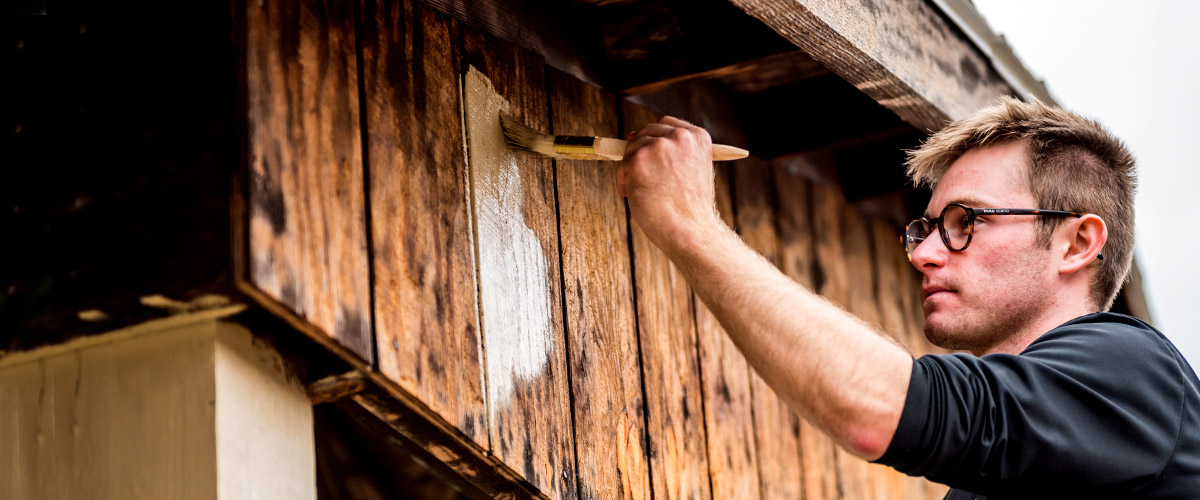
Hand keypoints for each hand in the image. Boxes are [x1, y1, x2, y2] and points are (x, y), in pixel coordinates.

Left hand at [617, 116, 724, 256]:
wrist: (690, 231)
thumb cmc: (690, 209)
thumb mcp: (693, 171)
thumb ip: (674, 153)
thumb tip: (633, 136)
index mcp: (698, 137)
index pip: (666, 125)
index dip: (654, 139)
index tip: (650, 155)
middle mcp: (680, 136)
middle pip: (647, 132)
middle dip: (640, 152)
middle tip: (644, 178)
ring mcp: (659, 146)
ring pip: (633, 148)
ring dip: (631, 169)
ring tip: (642, 192)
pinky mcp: (639, 160)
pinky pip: (622, 165)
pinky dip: (624, 180)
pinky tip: (634, 195)